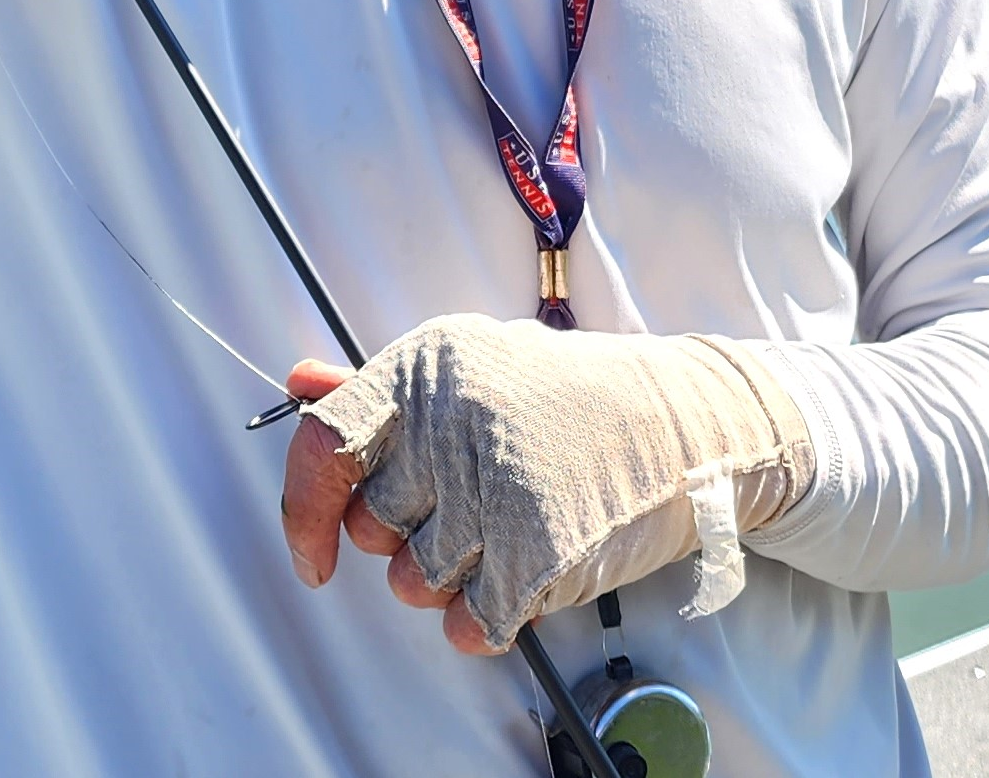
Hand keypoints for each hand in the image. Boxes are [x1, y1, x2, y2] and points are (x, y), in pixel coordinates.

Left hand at [279, 317, 814, 655]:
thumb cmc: (573, 398)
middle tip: (463, 510)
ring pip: (413, 582)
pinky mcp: (534, 551)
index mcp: (424, 369)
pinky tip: (521, 578)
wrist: (689, 422)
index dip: (303, 508)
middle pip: (369, 528)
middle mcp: (448, 423)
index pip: (324, 444)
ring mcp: (490, 489)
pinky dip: (487, 618)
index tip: (312, 552)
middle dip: (402, 539)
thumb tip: (299, 385)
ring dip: (449, 579)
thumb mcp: (469, 366)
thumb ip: (378, 389)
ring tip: (503, 532)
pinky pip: (469, 622)